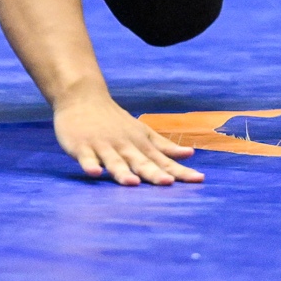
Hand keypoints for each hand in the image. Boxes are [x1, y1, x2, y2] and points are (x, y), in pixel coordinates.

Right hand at [52, 91, 203, 184]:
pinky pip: (86, 158)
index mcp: (140, 144)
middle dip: (154, 173)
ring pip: (114, 161)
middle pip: (141, 162)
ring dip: (123, 172)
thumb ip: (163, 147)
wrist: (82, 97)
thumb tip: (190, 154)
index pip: (163, 161)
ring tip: (133, 183)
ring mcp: (103, 146)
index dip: (180, 171)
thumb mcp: (141, 131)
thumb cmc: (114, 120)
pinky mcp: (82, 147)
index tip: (198, 179)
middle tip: (167, 183)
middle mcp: (124, 146)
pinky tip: (94, 172)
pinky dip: (90, 165)